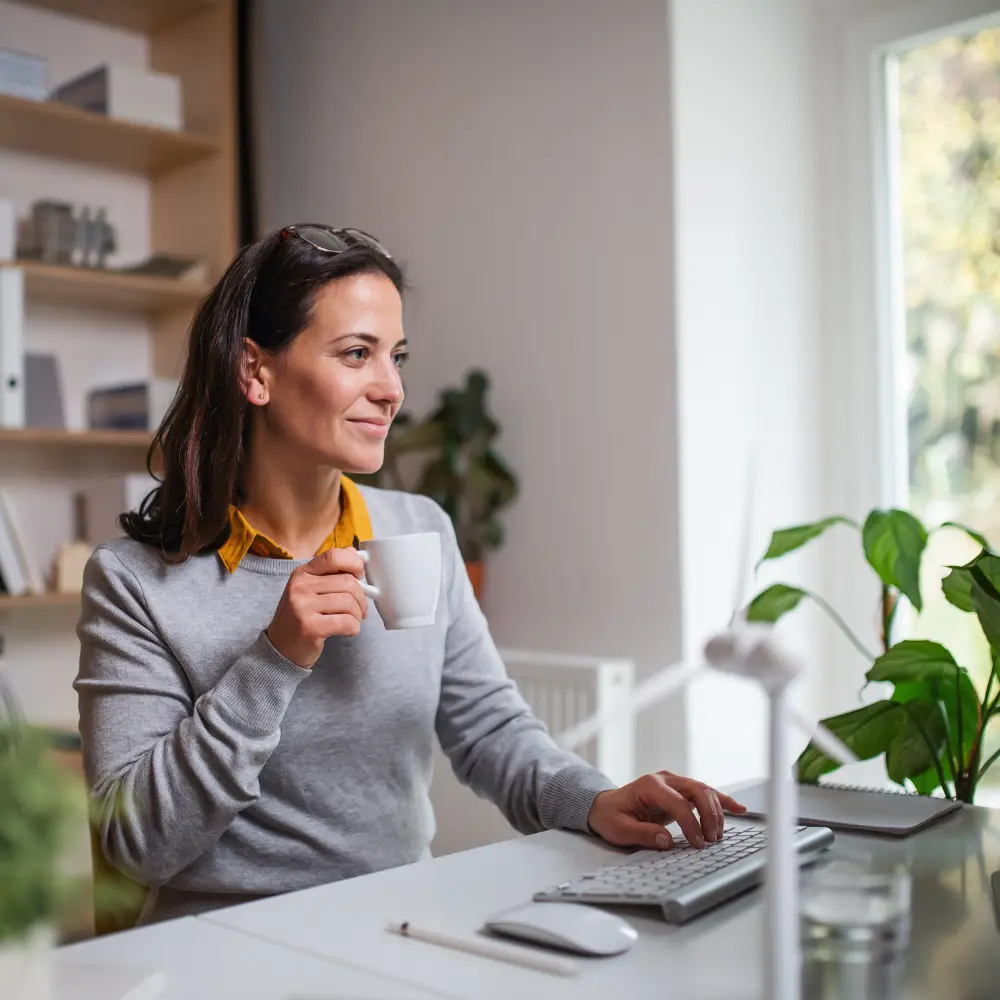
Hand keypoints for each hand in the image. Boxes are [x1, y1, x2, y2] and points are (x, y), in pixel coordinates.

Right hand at [266, 548, 368, 667]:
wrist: (280, 649)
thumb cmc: (300, 617)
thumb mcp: (310, 589)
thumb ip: (331, 571)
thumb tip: (354, 553)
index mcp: (302, 573)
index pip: (333, 556)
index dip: (354, 563)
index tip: (360, 575)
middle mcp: (300, 586)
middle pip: (347, 582)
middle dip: (361, 598)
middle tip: (360, 609)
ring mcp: (303, 606)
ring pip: (349, 602)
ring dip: (358, 615)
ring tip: (353, 620)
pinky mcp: (310, 627)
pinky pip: (346, 622)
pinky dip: (354, 627)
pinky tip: (348, 630)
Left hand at [587, 771, 746, 849]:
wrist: (604, 806)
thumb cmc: (610, 817)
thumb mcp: (619, 829)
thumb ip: (642, 834)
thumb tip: (667, 841)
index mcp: (649, 785)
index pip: (679, 802)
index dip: (691, 824)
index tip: (697, 844)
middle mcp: (665, 779)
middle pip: (697, 790)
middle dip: (710, 815)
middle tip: (712, 840)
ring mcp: (674, 783)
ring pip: (704, 791)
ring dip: (717, 811)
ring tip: (719, 835)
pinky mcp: (680, 791)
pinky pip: (705, 793)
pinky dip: (722, 801)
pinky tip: (738, 808)